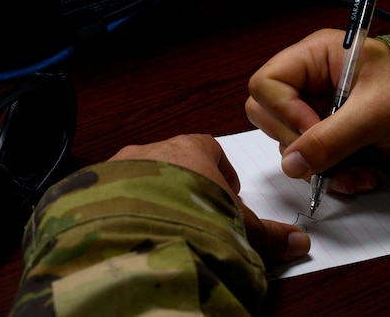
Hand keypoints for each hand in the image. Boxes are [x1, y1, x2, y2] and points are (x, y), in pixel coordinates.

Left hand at [107, 134, 309, 262]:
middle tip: (195, 213)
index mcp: (190, 149)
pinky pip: (108, 196)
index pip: (209, 147)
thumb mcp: (241, 227)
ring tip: (161, 228)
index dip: (220, 169)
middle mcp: (151, 151)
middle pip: (172, 161)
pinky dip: (120, 212)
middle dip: (183, 184)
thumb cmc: (191, 214)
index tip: (226, 189)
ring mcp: (117, 169)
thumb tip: (299, 243)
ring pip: (138, 178)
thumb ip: (269, 235)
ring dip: (149, 197)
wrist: (133, 229)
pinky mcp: (90, 190)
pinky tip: (133, 235)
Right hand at [245, 29, 389, 193]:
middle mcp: (309, 81)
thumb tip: (292, 164)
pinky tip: (360, 177)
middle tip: (330, 154)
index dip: (283, 110)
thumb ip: (332, 137)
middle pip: (269, 116)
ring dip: (321, 168)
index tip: (313, 128)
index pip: (267, 83)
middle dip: (300, 145)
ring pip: (290, 146)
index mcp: (316, 56)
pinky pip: (311, 161)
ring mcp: (316, 109)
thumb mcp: (374, 112)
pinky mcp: (327, 135)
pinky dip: (333, 175)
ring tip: (356, 173)